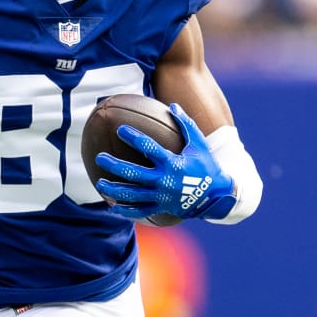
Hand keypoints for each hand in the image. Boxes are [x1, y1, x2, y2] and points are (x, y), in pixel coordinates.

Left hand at [94, 104, 236, 221]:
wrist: (216, 196)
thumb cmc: (206, 166)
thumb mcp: (199, 144)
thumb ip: (186, 124)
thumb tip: (173, 105)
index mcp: (172, 163)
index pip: (148, 147)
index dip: (133, 137)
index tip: (120, 130)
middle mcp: (164, 180)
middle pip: (133, 173)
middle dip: (114, 165)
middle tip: (100, 158)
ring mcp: (161, 196)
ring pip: (132, 194)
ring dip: (114, 189)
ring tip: (100, 183)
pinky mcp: (162, 208)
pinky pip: (140, 210)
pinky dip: (126, 209)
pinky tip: (113, 204)